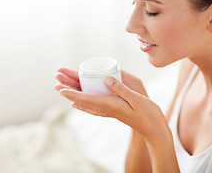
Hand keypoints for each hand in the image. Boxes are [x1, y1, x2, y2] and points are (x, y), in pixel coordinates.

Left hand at [54, 68, 168, 142]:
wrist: (155, 131)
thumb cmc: (149, 115)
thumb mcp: (137, 99)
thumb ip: (121, 89)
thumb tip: (106, 80)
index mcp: (112, 104)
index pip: (87, 98)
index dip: (72, 92)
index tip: (60, 88)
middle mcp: (108, 108)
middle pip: (83, 99)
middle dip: (69, 90)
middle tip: (56, 82)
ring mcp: (110, 111)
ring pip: (86, 103)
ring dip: (73, 95)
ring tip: (63, 89)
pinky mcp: (114, 111)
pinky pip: (93, 107)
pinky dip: (83, 104)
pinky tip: (78, 103)